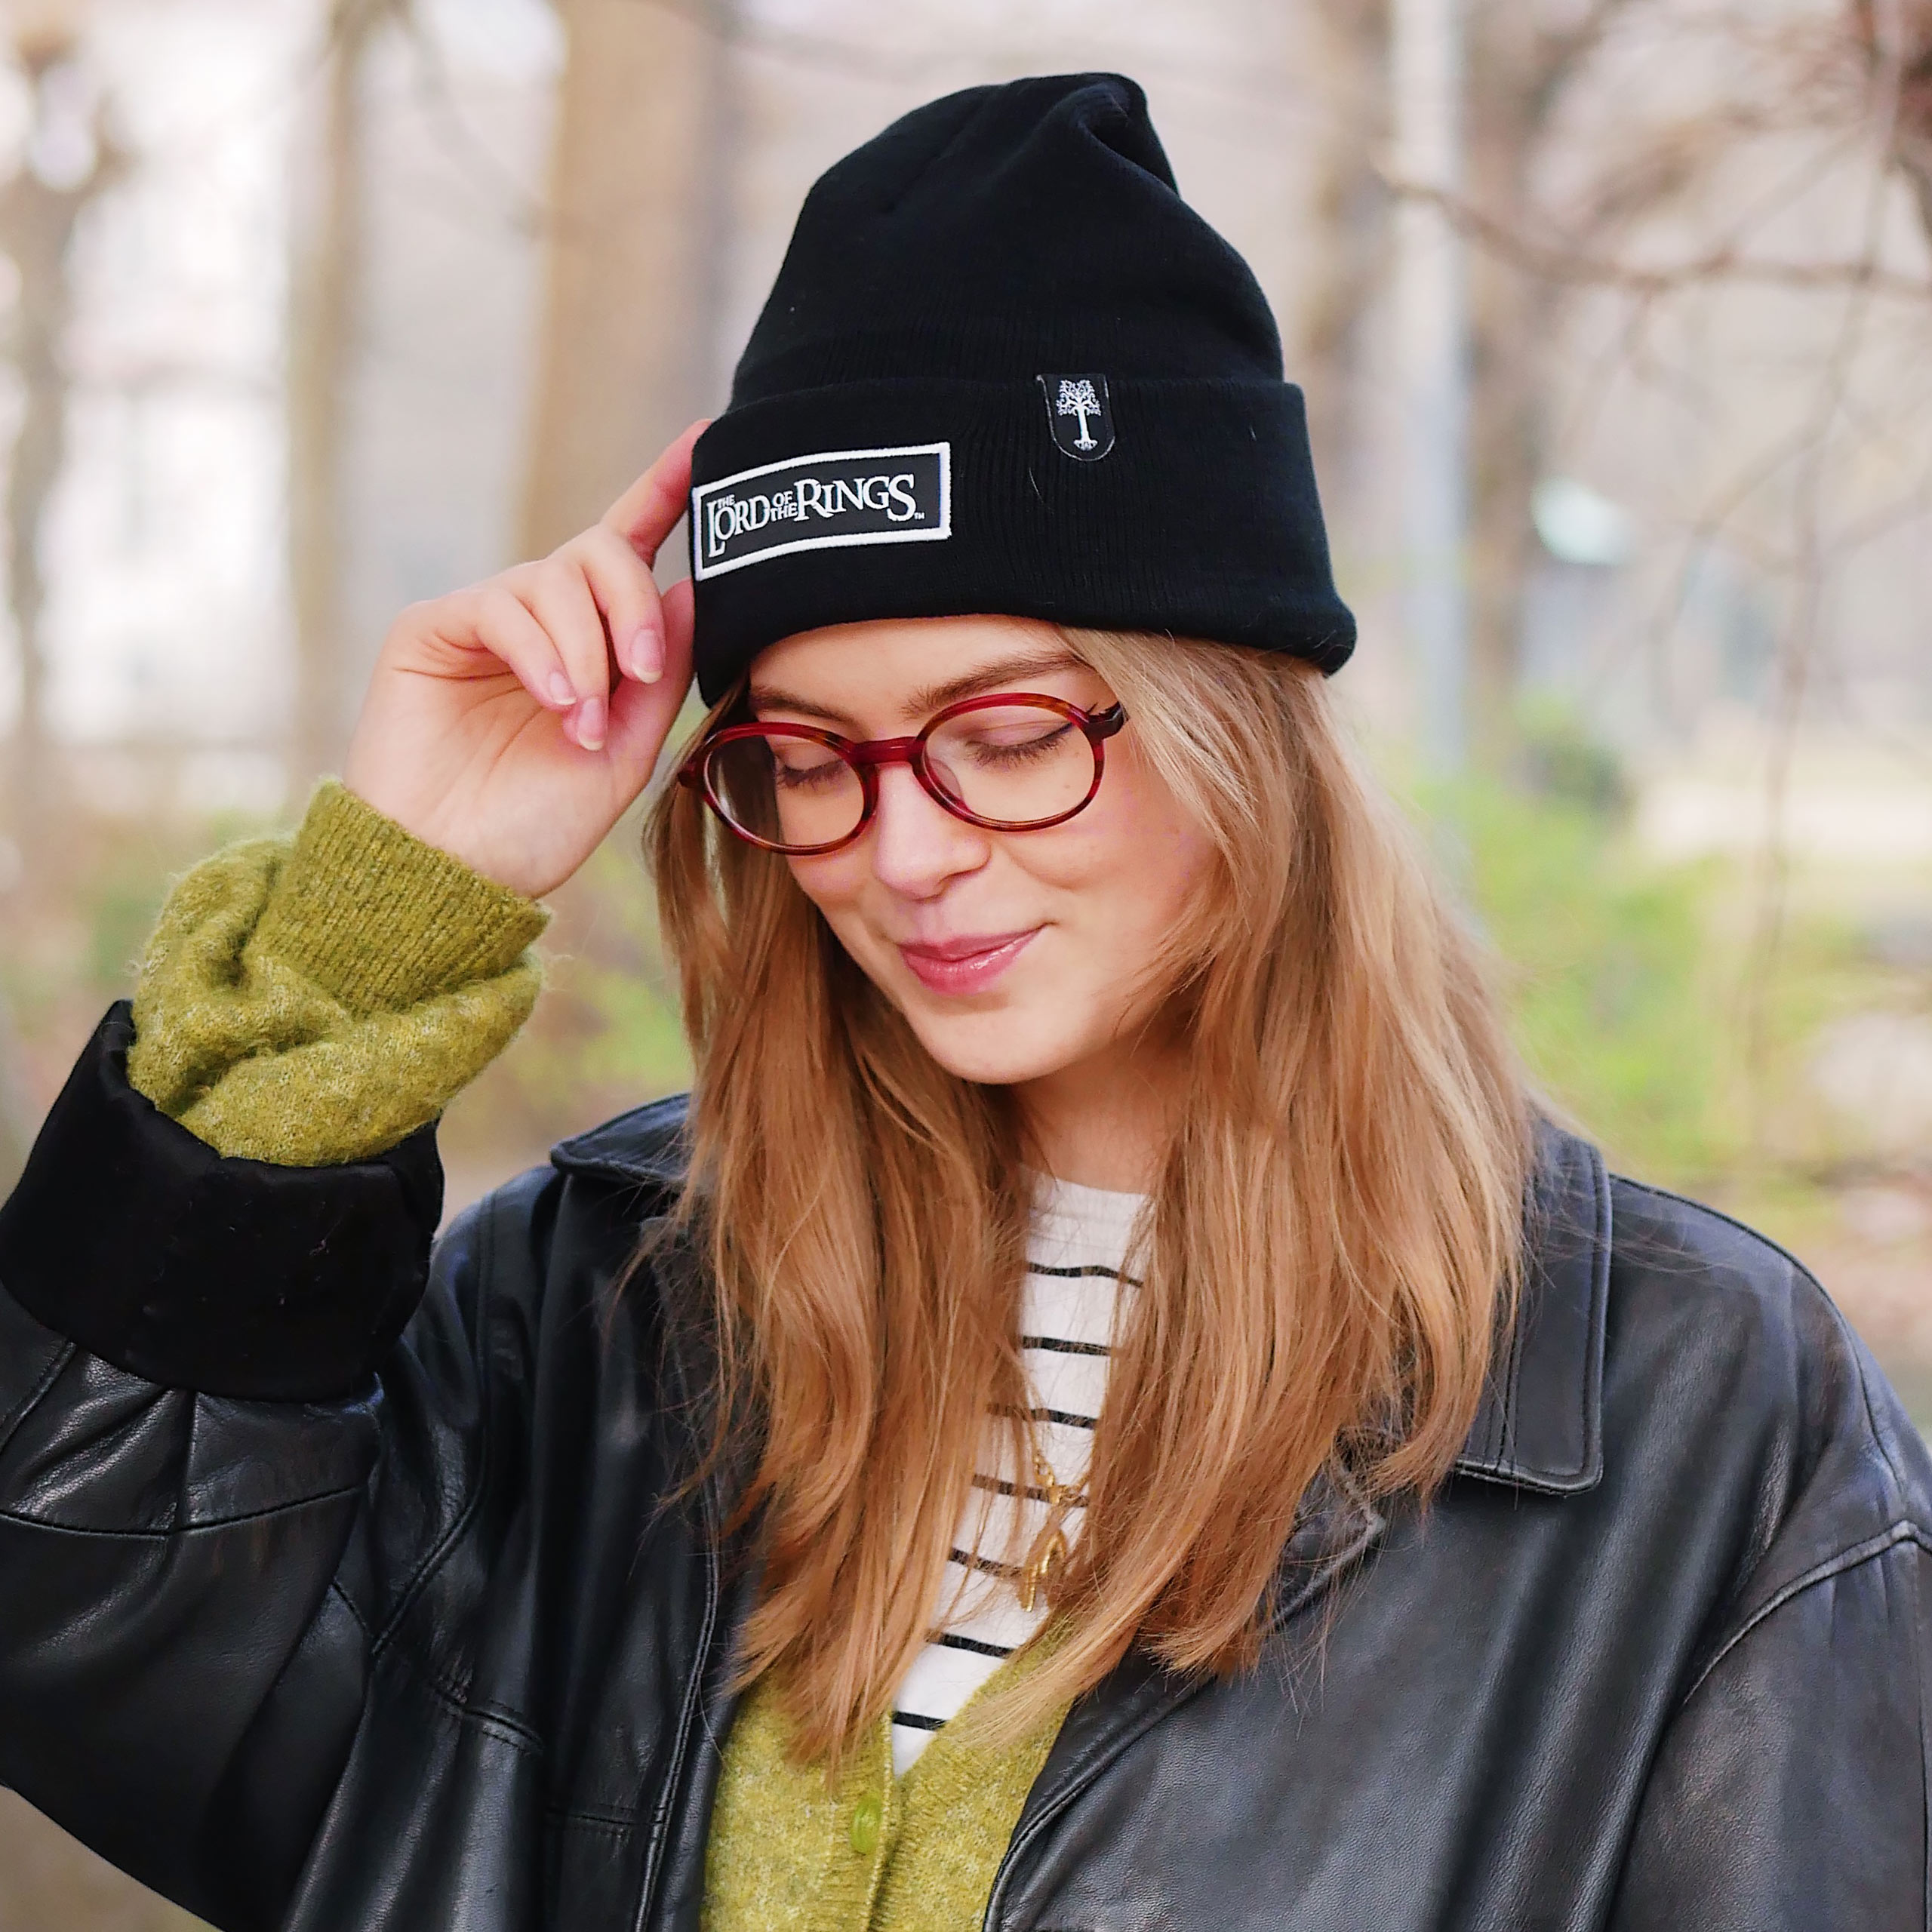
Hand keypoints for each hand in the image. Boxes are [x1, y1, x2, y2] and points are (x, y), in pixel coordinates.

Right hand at [342, 421, 705, 898]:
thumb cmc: (536, 826)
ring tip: (581, 723)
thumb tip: (695, 584)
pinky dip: (542, 653)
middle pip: (602, 550)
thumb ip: (661, 671)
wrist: (456, 875)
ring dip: (585, 651)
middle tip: (642, 674)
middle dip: (632, 604)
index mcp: (591, 643)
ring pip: (555, 576)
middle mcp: (540, 618)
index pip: (632, 547)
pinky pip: (504, 604)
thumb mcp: (626, 751)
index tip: (708, 440)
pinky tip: (555, 705)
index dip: (667, 489)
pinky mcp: (433, 627)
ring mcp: (485, 618)